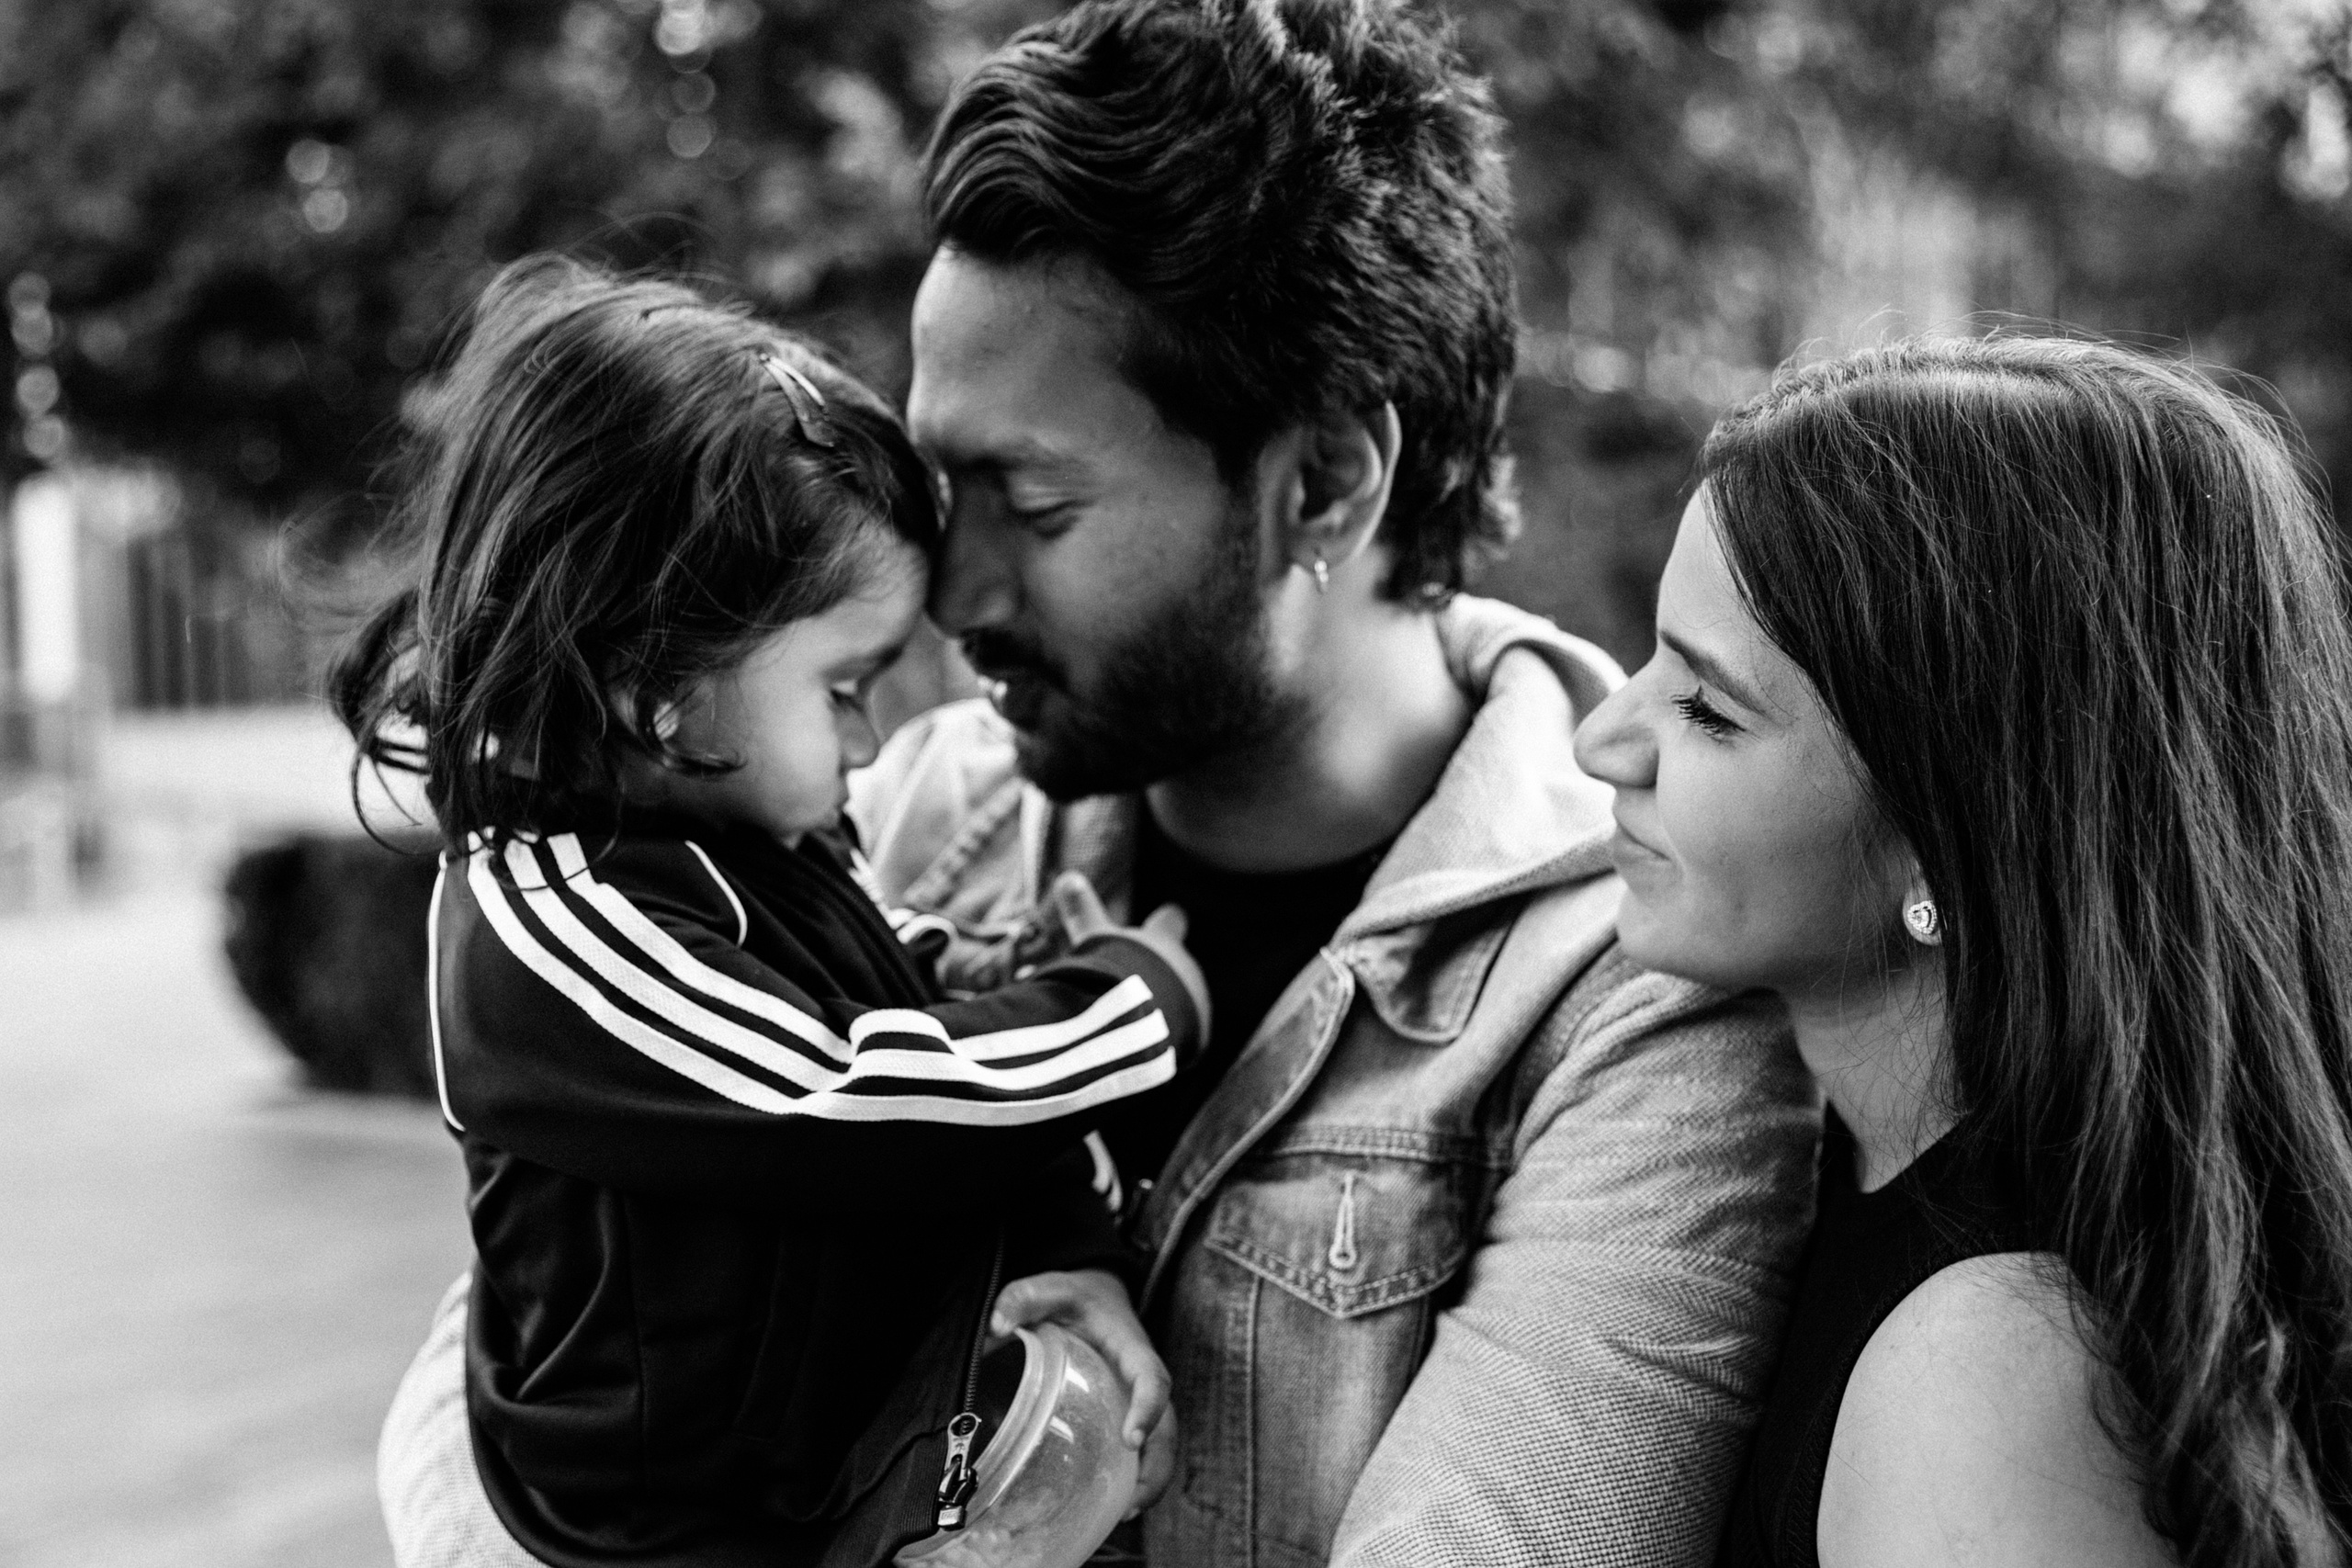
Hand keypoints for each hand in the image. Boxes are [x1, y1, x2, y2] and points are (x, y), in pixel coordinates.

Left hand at [990, 1267, 1178, 1517]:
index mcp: (1131, 1348)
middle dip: (1157, 1465)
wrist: (1099, 1296)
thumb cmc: (1078, 1297)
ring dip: (1149, 1481)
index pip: (1153, 1378)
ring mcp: (1136, 1401)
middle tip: (1129, 1502)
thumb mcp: (1054, 1287)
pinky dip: (1134, 1478)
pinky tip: (1110, 1504)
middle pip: (1168, 1426)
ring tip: (1120, 1514)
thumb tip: (997, 1323)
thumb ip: (1027, 1296)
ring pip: (1160, 1445)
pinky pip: (1142, 1451)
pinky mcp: (1126, 1415)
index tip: (1132, 1439)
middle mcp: (1141, 1379)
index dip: (1148, 1408)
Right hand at [1049, 871, 1209, 1047]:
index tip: (1172, 915)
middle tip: (1138, 987)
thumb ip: (1082, 910)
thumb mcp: (1092, 937)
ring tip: (1134, 1023)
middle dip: (1161, 978)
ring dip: (1163, 1011)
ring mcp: (1197, 999)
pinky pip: (1183, 1036)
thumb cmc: (1114, 968)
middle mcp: (1185, 966)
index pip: (1170, 922)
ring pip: (1180, 1003)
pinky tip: (1147, 1047)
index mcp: (1163, 941)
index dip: (1168, 921)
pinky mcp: (1198, 1031)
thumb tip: (1068, 875)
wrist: (1141, 1014)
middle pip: (1176, 967)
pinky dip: (1167, 1039)